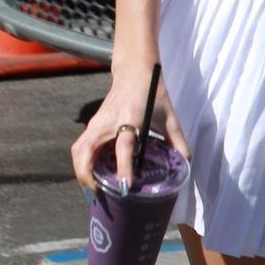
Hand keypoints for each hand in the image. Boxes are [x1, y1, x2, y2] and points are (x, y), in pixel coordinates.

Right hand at [71, 72, 191, 193]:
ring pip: (78, 149)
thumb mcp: (170, 116)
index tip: (126, 185)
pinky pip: (81, 146)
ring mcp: (97, 123)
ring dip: (81, 170)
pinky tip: (93, 174)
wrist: (134, 72)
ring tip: (92, 187)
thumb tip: (186, 163)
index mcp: (130, 119)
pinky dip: (82, 162)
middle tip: (97, 192)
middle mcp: (109, 122)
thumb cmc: (153, 93)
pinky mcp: (93, 124)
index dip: (124, 167)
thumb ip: (178, 140)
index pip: (123, 147)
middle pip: (85, 150)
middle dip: (86, 174)